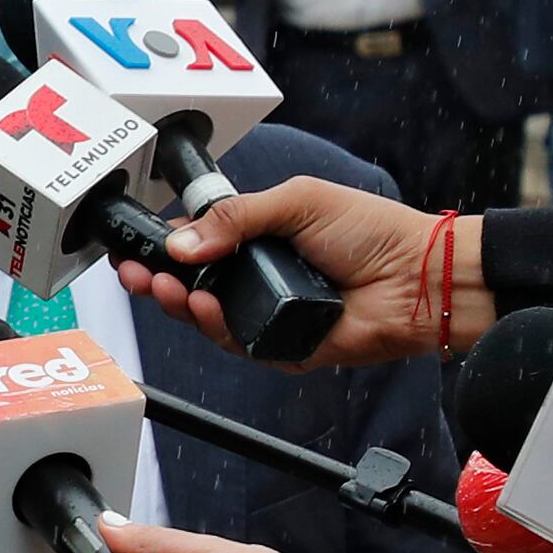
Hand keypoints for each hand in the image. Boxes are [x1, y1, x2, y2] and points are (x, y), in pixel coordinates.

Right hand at [112, 173, 477, 368]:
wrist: (418, 278)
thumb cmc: (372, 232)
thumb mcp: (297, 202)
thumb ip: (237, 216)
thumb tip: (182, 242)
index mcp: (258, 239)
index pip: (197, 245)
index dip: (162, 249)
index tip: (133, 247)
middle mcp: (258, 280)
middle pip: (191, 287)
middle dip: (156, 281)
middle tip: (136, 274)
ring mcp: (268, 316)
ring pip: (207, 320)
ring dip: (181, 305)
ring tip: (168, 289)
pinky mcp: (282, 349)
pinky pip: (238, 346)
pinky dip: (218, 330)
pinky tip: (210, 310)